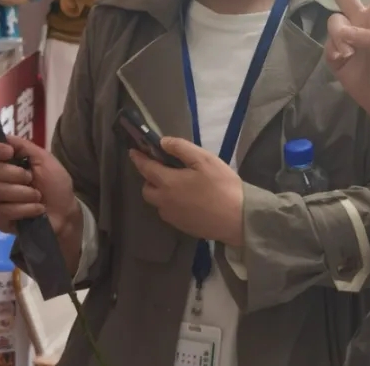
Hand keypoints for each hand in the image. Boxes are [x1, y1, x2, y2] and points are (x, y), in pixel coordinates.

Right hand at [0, 136, 77, 236]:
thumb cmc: (55, 184)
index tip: (9, 152)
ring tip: (37, 196)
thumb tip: (2, 137)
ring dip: (23, 192)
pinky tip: (37, 209)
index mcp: (4, 162)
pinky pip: (3, 210)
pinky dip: (25, 208)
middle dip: (13, 173)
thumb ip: (23, 147)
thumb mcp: (44, 159)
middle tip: (30, 178)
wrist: (65, 212)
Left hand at [130, 138, 244, 246]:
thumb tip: (163, 142)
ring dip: (160, 192)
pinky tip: (187, 199)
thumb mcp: (205, 160)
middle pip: (147, 189)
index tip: (133, 151)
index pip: (146, 168)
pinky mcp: (182, 227)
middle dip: (149, 178)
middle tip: (162, 169)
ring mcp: (172, 217)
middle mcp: (164, 202)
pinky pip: (169, 212)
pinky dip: (171, 203)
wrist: (237, 219)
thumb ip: (181, 148)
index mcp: (168, 183)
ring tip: (177, 184)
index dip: (138, 158)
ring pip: (157, 203)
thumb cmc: (222, 186)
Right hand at [310, 0, 369, 144]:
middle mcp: (363, 21)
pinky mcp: (336, 54)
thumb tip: (342, 30)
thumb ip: (369, 39)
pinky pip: (328, 45)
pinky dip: (335, 53)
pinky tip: (345, 64)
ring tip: (351, 55)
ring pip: (334, 23)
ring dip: (340, 37)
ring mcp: (348, 37)